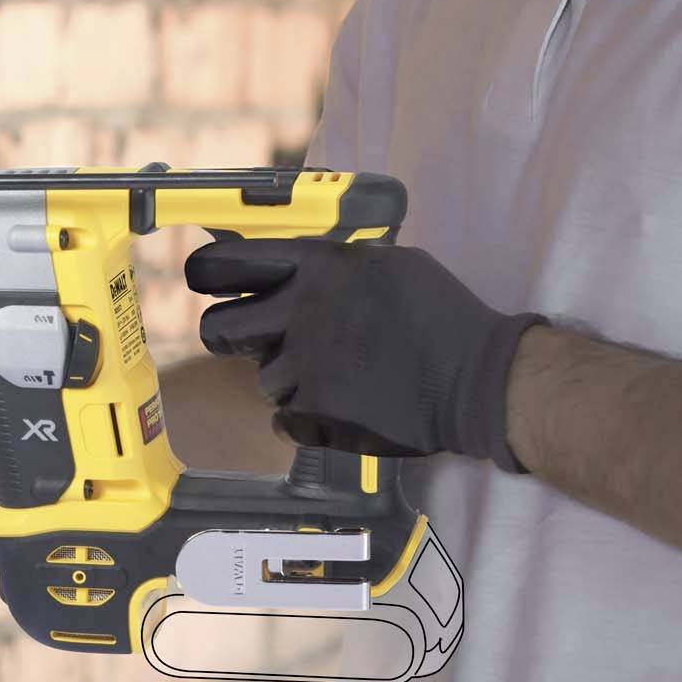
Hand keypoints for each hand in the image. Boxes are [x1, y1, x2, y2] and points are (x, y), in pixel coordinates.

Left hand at [187, 238, 544, 472]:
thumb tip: (292, 267)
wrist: (478, 379)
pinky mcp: (318, 412)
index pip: (227, 262)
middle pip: (218, 328)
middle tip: (249, 339)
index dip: (206, 272)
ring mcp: (308, 366)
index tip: (203, 279)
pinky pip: (284, 418)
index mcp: (321, 267)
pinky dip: (307, 417)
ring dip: (290, 380)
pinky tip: (344, 404)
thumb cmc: (443, 316)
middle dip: (227, 335)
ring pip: (262, 379)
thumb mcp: (389, 264)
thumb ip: (335, 266)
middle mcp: (304, 312)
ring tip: (338, 375)